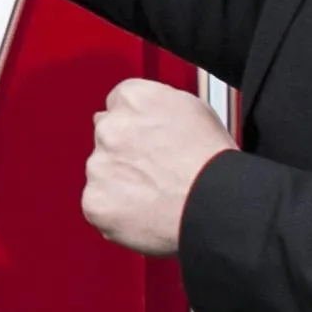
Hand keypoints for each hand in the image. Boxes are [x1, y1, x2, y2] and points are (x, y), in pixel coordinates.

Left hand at [81, 77, 233, 257]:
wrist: (216, 206)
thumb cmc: (213, 162)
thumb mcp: (193, 109)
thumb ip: (155, 105)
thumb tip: (137, 111)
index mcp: (133, 98)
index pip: (117, 105)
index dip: (136, 126)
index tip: (148, 141)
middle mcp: (109, 127)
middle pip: (106, 137)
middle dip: (124, 152)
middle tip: (155, 171)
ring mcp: (98, 165)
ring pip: (102, 171)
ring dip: (119, 181)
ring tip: (155, 195)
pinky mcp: (94, 200)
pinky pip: (98, 204)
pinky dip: (115, 211)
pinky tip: (144, 212)